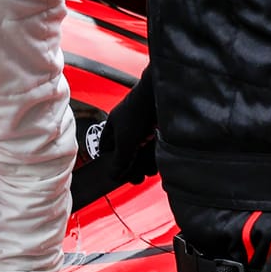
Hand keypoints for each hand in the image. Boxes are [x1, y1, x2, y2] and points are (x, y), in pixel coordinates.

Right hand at [71, 72, 155, 208]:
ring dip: (146, 163)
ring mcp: (145, 128)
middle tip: (136, 175)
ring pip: (143, 152)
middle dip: (132, 166)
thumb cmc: (139, 109)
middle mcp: (129, 126)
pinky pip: (156, 148)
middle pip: (127, 153)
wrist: (163, 96)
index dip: (110, 162)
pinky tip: (158, 158)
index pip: (107, 148)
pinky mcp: (160, 130)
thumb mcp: (124, 142)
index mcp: (114, 125)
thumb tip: (113, 175)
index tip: (117, 173)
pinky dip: (156, 155)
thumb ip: (119, 161)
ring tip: (149, 167)